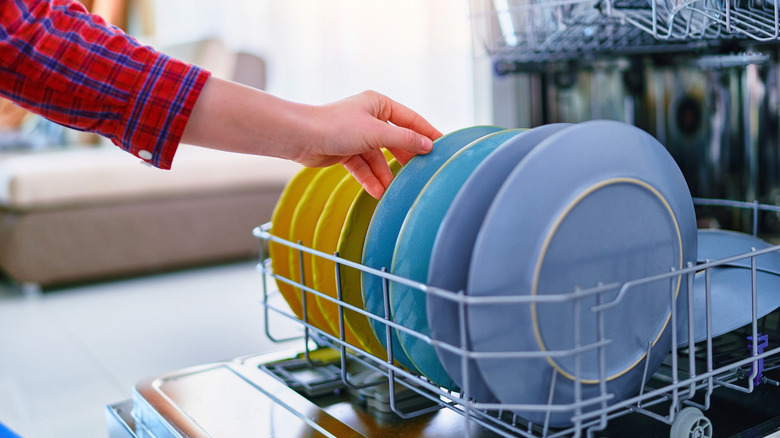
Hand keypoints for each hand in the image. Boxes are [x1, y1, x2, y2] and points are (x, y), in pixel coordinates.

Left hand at [295, 90, 441, 197]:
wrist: (300, 137)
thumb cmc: (335, 126)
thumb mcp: (375, 133)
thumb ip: (403, 140)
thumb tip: (427, 145)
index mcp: (378, 104)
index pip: (410, 120)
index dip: (426, 133)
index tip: (443, 146)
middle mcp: (369, 118)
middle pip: (395, 141)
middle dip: (405, 159)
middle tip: (421, 173)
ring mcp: (358, 135)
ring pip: (379, 158)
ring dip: (385, 174)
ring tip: (394, 189)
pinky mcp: (346, 151)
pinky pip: (364, 167)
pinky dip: (370, 178)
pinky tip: (379, 192)